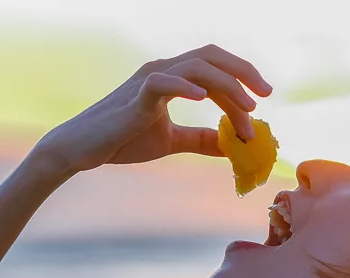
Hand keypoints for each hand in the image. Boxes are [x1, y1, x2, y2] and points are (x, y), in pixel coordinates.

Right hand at [33, 44, 271, 175]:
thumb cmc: (122, 141)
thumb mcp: (171, 141)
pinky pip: (165, 82)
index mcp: (172, 77)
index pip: (215, 72)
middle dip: (244, 72)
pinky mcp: (136, 96)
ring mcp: (150, 79)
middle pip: (212, 57)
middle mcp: (163, 70)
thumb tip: (230, 146)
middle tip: (266, 94)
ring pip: (197, 67)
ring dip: (228, 87)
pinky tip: (206, 98)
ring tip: (247, 109)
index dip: (241, 85)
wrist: (82, 149)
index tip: (260, 109)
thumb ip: (200, 139)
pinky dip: (187, 87)